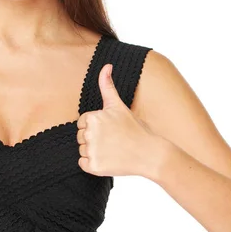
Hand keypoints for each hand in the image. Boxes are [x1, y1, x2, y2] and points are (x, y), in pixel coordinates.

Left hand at [77, 63, 158, 177]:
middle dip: (94, 139)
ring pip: (82, 150)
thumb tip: (106, 65)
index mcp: (92, 117)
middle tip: (113, 140)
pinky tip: (108, 160)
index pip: (82, 123)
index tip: (110, 130)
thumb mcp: (118, 105)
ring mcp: (91, 151)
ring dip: (94, 152)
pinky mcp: (93, 166)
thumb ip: (107, 85)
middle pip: (81, 137)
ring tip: (112, 150)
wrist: (150, 153)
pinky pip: (83, 164)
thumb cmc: (134, 128)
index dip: (96, 127)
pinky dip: (93, 164)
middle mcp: (89, 134)